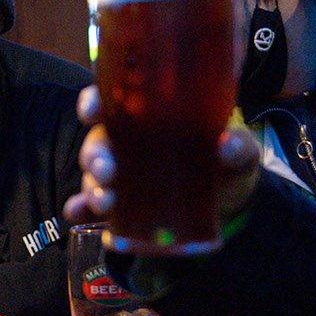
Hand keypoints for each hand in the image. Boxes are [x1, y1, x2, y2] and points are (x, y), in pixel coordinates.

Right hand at [63, 85, 260, 225]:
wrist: (230, 201)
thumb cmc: (227, 161)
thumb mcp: (239, 151)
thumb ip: (239, 145)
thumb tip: (227, 145)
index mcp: (150, 117)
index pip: (112, 101)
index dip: (94, 102)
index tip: (92, 110)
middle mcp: (129, 142)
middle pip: (98, 141)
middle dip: (95, 155)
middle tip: (106, 170)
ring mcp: (124, 175)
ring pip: (94, 175)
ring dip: (92, 186)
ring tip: (106, 201)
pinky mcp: (123, 204)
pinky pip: (92, 204)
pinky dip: (80, 209)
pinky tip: (76, 214)